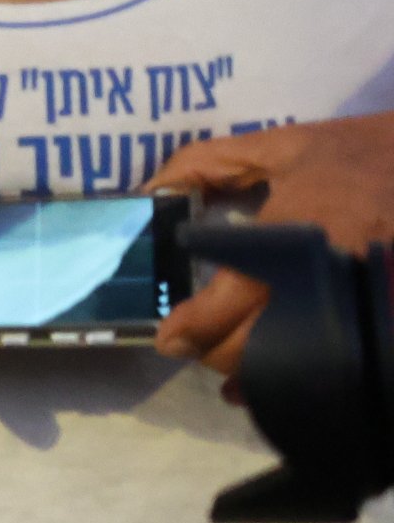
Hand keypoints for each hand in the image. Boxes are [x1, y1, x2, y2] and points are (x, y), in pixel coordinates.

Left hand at [152, 116, 393, 375]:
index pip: (232, 299)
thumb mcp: (280, 146)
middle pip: (262, 346)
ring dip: (261, 370)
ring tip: (236, 360)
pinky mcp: (384, 321)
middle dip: (220, 352)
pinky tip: (286, 375)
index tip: (170, 338)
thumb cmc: (359, 153)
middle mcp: (325, 280)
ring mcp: (360, 307)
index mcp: (292, 236)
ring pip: (300, 364)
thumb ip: (208, 164)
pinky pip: (339, 363)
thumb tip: (151, 190)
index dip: (196, 327)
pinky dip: (307, 375)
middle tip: (197, 343)